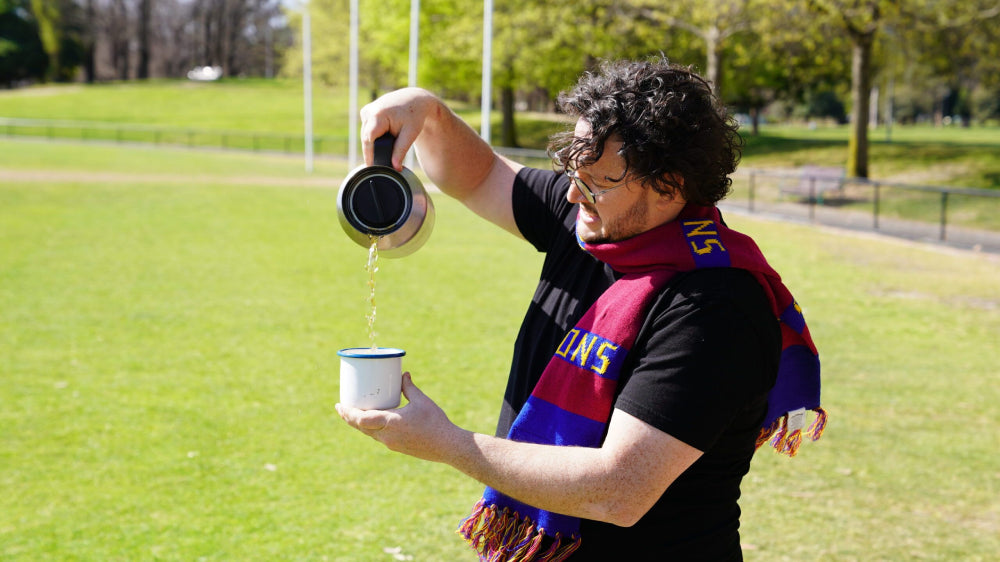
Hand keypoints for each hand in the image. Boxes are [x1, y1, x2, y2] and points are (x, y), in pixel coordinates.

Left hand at [336, 372, 462, 463]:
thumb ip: (409, 387)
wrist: (447, 446)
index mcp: (391, 423)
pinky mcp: (397, 447)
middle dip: (348, 417)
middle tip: (341, 407)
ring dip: (358, 424)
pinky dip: (370, 428)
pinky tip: (372, 422)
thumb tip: (403, 374)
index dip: (347, 413)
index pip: (361, 420)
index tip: (339, 405)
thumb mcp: (422, 401)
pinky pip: (378, 437)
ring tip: (353, 413)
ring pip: (368, 433)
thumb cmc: (435, 422)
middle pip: (360, 427)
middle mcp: (387, 436)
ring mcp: (391, 444)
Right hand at [359, 88, 439, 169]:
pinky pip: (367, 129)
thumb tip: (395, 168)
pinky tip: (383, 138)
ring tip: (386, 149)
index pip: (368, 140)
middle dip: (373, 150)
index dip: (370, 155)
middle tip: (382, 163)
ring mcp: (366, 111)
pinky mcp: (367, 112)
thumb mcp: (410, 134)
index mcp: (378, 115)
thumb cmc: (414, 116)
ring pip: (365, 134)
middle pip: (366, 138)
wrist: (415, 99)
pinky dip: (374, 136)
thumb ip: (400, 151)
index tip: (372, 168)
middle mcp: (369, 111)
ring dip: (373, 143)